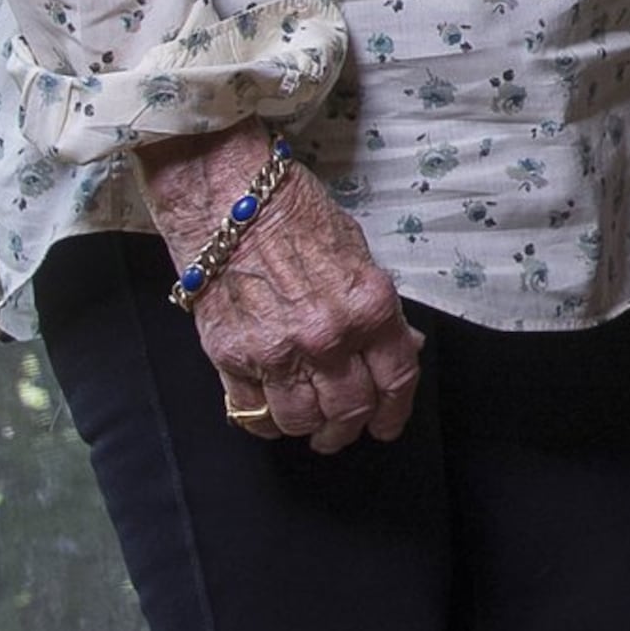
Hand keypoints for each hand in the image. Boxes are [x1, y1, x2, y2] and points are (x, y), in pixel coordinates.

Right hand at [138, 123, 420, 453]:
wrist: (228, 199)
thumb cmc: (296, 214)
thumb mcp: (358, 251)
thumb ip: (378, 308)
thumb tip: (400, 347)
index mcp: (368, 305)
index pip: (396, 378)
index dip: (396, 410)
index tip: (389, 423)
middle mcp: (327, 336)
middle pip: (349, 410)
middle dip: (351, 428)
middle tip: (345, 431)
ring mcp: (276, 351)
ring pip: (301, 420)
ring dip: (310, 429)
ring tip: (310, 425)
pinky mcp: (230, 358)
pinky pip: (252, 414)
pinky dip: (266, 422)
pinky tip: (272, 414)